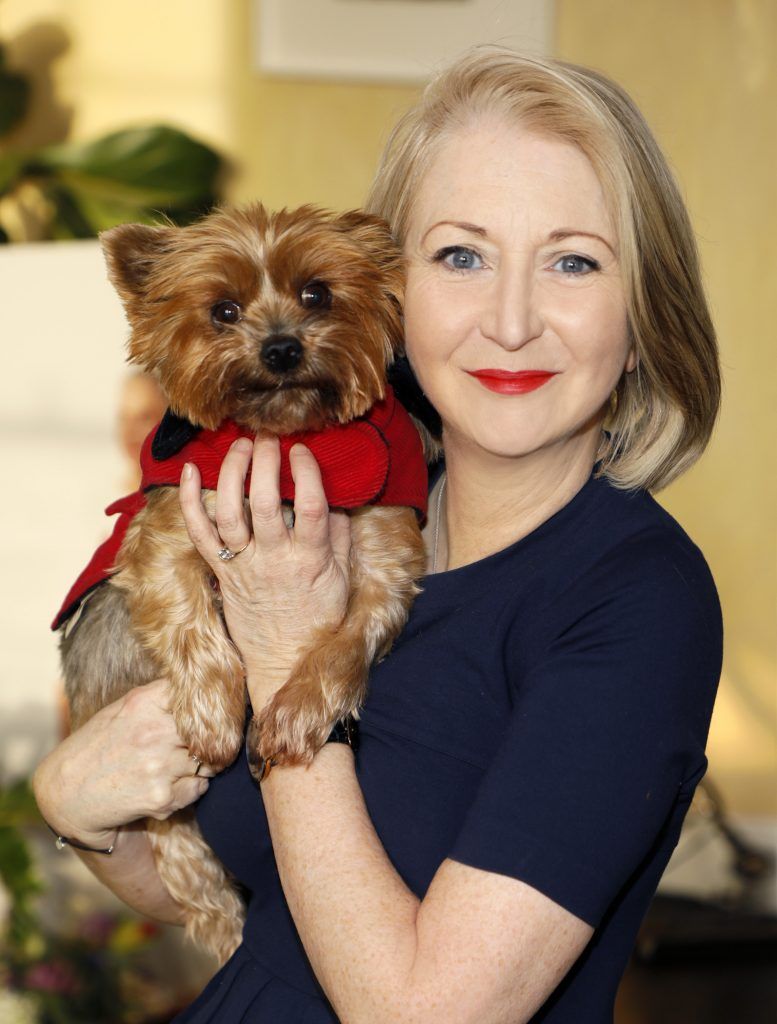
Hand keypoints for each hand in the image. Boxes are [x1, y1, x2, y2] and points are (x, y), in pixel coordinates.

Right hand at [33, 679, 209, 847]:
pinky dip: (190, 788)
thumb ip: (158, 698)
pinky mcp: (161, 797)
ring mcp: (159, 766)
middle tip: (198, 745)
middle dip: (209, 739)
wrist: (66, 794)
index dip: (206, 705)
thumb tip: (200, 689)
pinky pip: (198, 788)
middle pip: (209, 730)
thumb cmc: (96, 747)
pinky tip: (166, 785)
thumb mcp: (121, 709)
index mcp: (144, 703)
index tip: (208, 714)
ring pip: (207, 761)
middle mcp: (154, 732)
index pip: (196, 694)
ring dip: (199, 765)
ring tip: (173, 766)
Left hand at [178, 437, 351, 712]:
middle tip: (268, 437)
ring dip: (232, 473)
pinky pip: (200, 533)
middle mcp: (273, 559)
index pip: (310, 507)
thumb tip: (337, 500)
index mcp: (310, 559)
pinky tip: (191, 471)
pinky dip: (191, 500)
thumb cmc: (319, 618)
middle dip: (264, 462)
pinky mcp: (222, 571)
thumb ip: (339, 537)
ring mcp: (243, 565)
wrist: (284, 660)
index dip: (305, 473)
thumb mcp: (342, 579)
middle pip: (263, 502)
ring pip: (229, 512)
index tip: (302, 450)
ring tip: (241, 446)